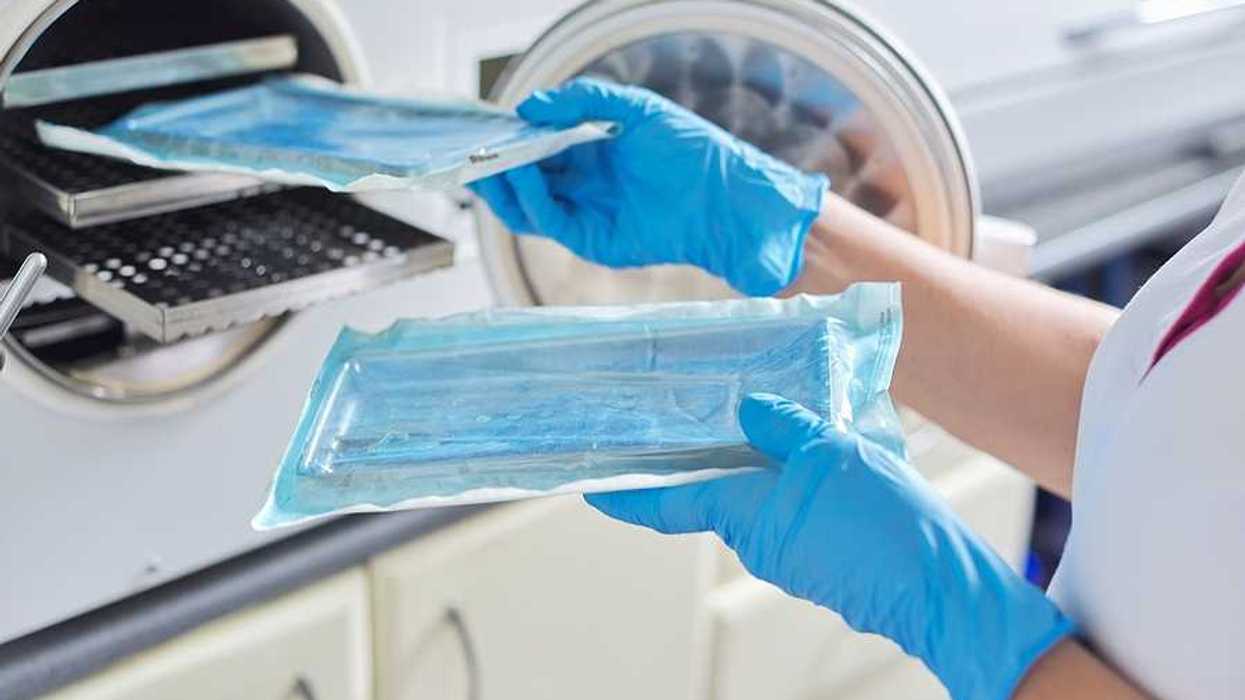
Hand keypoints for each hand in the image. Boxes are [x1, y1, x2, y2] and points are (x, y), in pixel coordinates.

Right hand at [470, 78, 826, 296]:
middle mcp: (586, 187)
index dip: (510, 139)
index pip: (538, 149)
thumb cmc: (693, 150)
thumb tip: (529, 106)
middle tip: (469, 148)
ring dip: (502, 184)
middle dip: (494, 165)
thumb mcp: (635, 110)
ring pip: (527, 206)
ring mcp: (587, 216)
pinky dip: (529, 197)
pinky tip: (519, 170)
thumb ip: (583, 102)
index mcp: (594, 154)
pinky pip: (549, 220)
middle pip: (525, 180)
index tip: (482, 127)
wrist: (728, 197)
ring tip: (486, 160)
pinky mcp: (594, 240)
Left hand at [587, 393, 1073, 699]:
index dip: (629, 492)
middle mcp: (762, 540)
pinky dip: (787, 479)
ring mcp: (794, 554)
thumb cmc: (886, 525)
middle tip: (685, 419)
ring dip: (752, 464)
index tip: (593, 484)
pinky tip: (810, 449)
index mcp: (749, 515)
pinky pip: (792, 510)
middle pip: (714, 493)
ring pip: (757, 499)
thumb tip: (748, 411)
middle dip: (698, 460)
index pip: (672, 501)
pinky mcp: (824, 558)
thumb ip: (785, 427)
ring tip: (761, 415)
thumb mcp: (833, 452)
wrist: (943, 587)